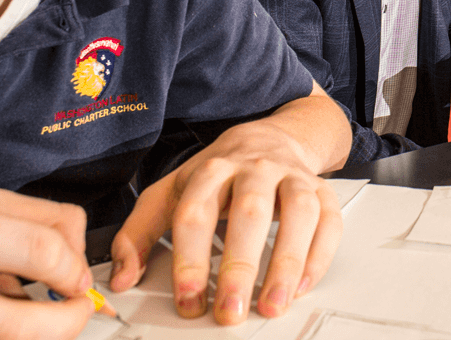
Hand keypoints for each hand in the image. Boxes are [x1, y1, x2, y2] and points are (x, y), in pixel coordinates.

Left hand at [107, 103, 343, 325]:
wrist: (269, 138)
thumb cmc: (219, 175)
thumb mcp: (171, 194)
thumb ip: (139, 234)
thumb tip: (121, 276)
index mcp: (211, 170)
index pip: (196, 213)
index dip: (190, 260)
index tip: (189, 299)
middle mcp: (254, 169)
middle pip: (249, 212)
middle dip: (240, 265)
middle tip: (230, 310)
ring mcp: (292, 177)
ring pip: (298, 212)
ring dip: (287, 262)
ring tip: (274, 304)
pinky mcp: (322, 191)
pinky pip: (329, 221)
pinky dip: (319, 255)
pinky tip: (302, 285)